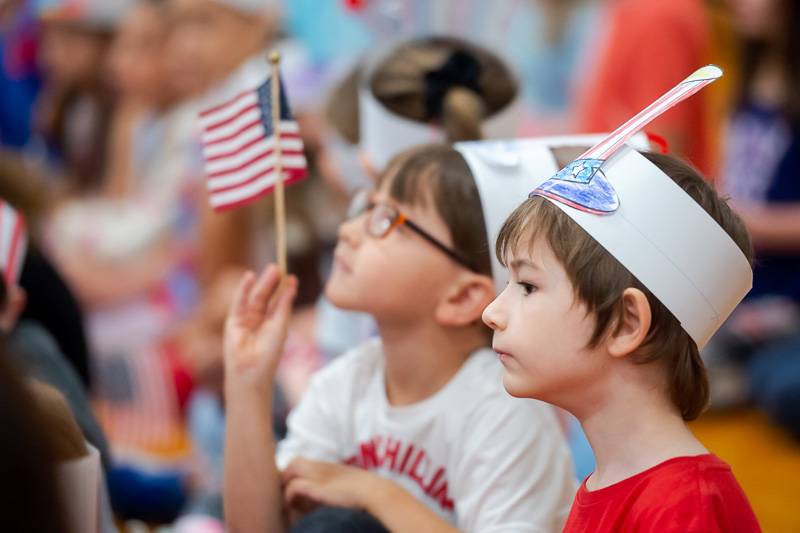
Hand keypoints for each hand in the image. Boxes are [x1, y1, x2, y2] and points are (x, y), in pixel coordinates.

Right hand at [224, 264, 297, 396]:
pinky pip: (240, 301)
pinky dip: (244, 289)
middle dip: (273, 282)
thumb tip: (291, 286)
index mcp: (274, 322)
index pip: (280, 301)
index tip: (292, 277)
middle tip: (279, 267)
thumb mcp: (280, 326)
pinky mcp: (234, 320)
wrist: (251, 372)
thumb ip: (283, 305)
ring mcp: (247, 319)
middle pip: (267, 296)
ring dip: (263, 283)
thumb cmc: (269, 354)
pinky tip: (249, 277)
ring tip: (272, 269)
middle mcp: (260, 319)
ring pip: (256, 297)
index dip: (285, 289)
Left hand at [282, 458, 384, 511]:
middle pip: (293, 463)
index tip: (292, 491)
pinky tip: (296, 506)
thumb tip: (321, 501)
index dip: (293, 475)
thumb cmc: (367, 494)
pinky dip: (291, 495)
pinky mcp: (319, 488)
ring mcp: (320, 476)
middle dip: (285, 478)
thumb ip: (334, 488)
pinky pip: (295, 486)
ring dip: (286, 485)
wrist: (377, 493)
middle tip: (288, 496)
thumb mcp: (348, 486)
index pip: (301, 463)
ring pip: (290, 469)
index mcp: (328, 467)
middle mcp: (322, 467)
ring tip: (290, 503)